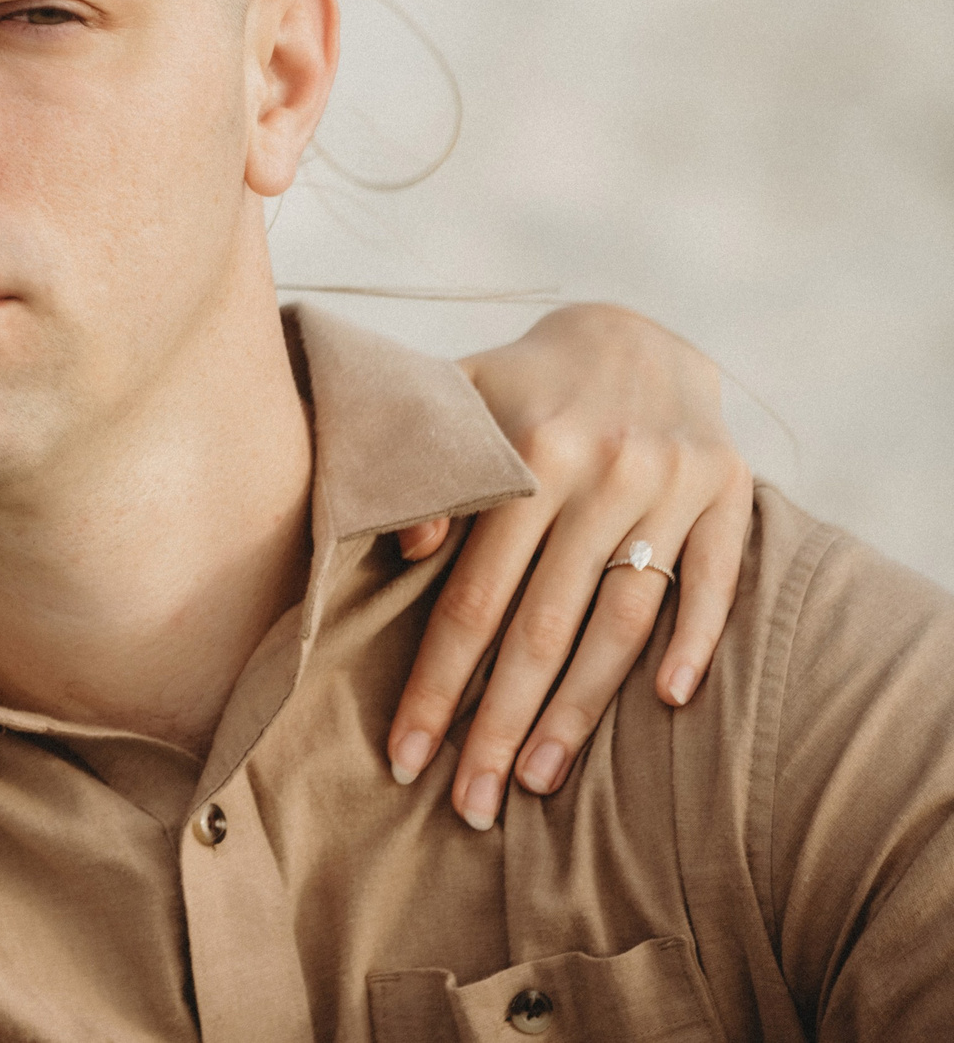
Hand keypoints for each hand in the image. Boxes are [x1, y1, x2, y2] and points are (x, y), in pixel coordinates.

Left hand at [385, 303, 753, 828]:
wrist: (631, 330)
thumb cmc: (515, 387)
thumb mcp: (455, 403)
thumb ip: (427, 473)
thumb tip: (407, 552)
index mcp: (526, 454)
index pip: (473, 599)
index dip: (438, 683)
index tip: (406, 755)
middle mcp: (603, 472)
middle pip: (543, 629)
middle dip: (499, 725)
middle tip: (467, 805)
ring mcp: (673, 484)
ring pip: (622, 621)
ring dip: (582, 710)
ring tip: (536, 779)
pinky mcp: (730, 491)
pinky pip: (715, 581)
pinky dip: (695, 641)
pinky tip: (668, 704)